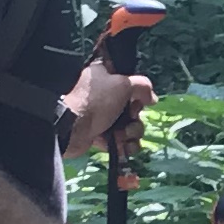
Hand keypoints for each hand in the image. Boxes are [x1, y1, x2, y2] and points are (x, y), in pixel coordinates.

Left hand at [64, 59, 151, 180]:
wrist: (71, 128)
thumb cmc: (95, 101)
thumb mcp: (123, 84)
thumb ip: (142, 87)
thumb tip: (152, 98)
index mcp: (104, 76)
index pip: (128, 81)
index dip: (137, 92)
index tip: (137, 99)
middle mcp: (102, 95)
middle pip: (132, 107)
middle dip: (135, 118)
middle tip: (130, 119)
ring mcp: (100, 116)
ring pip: (128, 126)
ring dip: (131, 133)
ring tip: (123, 136)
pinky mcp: (98, 135)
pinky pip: (120, 141)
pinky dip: (123, 145)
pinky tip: (122, 147)